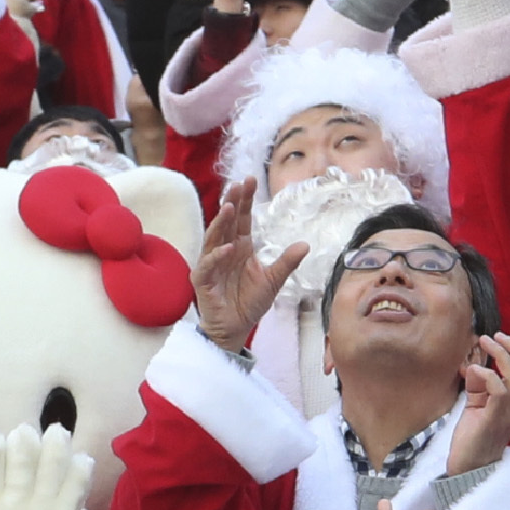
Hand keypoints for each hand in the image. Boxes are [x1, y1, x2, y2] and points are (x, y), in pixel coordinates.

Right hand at [189, 182, 303, 351]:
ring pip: (214, 239)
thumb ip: (287, 262)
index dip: (245, 200)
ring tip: (230, 207)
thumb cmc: (249, 303)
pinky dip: (217, 256)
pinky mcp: (203, 281)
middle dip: (232, 203)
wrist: (235, 329)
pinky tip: (228, 247)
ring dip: (221, 223)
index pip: (242, 219)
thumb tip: (305, 244)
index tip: (250, 180)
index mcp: (240, 247)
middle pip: (227, 223)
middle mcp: (224, 251)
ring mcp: (211, 265)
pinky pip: (208, 265)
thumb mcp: (273, 280)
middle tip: (237, 185)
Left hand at [444, 332, 509, 478]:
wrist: (469, 468)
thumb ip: (480, 386)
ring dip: (501, 354)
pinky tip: (474, 371)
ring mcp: (509, 414)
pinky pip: (498, 390)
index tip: (501, 338)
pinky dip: (487, 374)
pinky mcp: (494, 419)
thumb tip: (474, 365)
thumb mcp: (478, 406)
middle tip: (495, 336)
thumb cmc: (473, 437)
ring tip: (484, 343)